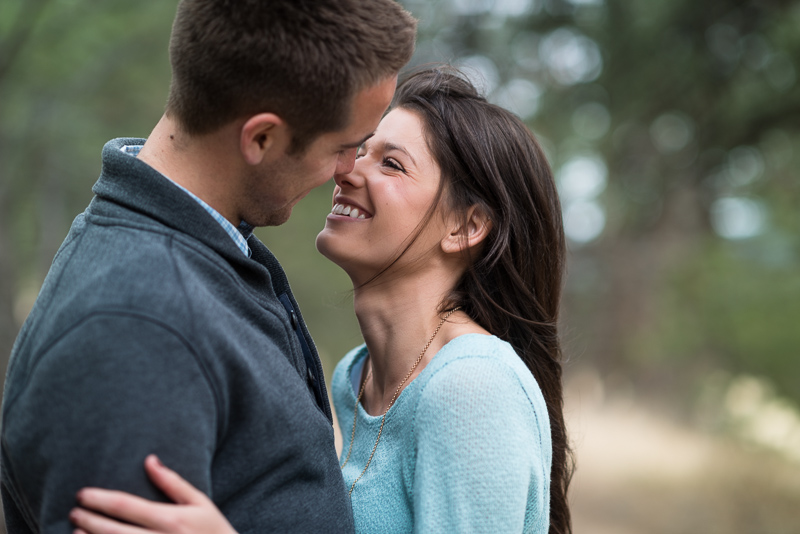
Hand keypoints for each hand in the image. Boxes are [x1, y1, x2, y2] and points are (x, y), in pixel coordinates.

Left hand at [70, 455, 237, 533]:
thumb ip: (173, 483)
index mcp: (173, 519)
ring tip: (75, 532)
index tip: (82, 494)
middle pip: (114, 531)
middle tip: (74, 511)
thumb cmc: (214, 530)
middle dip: (89, 520)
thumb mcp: (201, 502)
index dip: (101, 499)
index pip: (127, 506)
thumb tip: (149, 460)